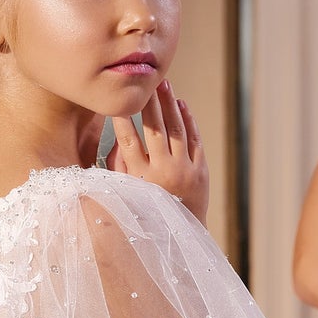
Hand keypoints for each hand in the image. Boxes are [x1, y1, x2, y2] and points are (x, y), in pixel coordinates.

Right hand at [108, 79, 208, 221]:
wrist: (182, 235)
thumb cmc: (147, 210)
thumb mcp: (126, 192)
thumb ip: (119, 166)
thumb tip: (118, 137)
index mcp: (140, 178)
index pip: (128, 140)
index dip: (121, 119)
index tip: (117, 102)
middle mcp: (163, 172)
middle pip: (154, 129)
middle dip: (148, 103)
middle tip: (144, 82)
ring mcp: (184, 169)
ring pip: (176, 129)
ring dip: (169, 104)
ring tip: (164, 84)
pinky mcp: (201, 170)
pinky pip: (194, 139)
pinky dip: (188, 120)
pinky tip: (181, 104)